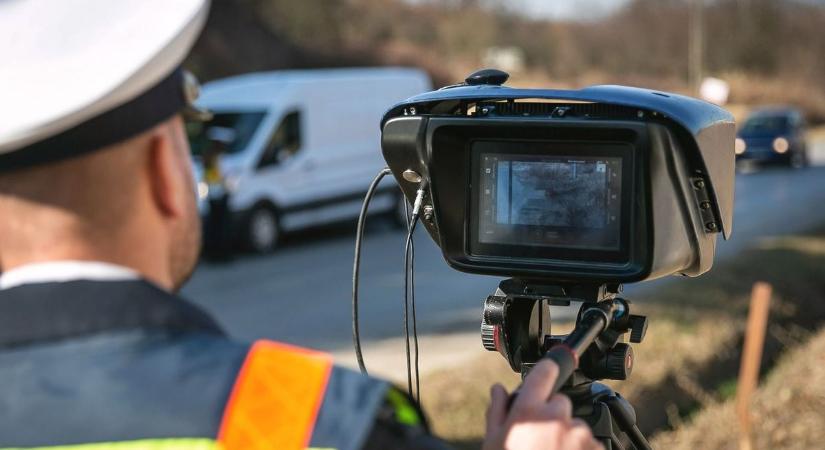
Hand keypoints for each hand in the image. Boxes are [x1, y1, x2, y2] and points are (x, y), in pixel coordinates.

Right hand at [482, 360, 602, 449]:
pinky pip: (591, 445)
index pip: (544, 373)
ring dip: (568, 438)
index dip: (546, 371)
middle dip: (553, 417)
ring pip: (577, 426)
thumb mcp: (493, 443)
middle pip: (560, 404)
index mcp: (528, 411)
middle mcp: (556, 418)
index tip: (549, 370)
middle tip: (539, 442)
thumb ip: (497, 411)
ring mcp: (579, 436)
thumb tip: (497, 389)